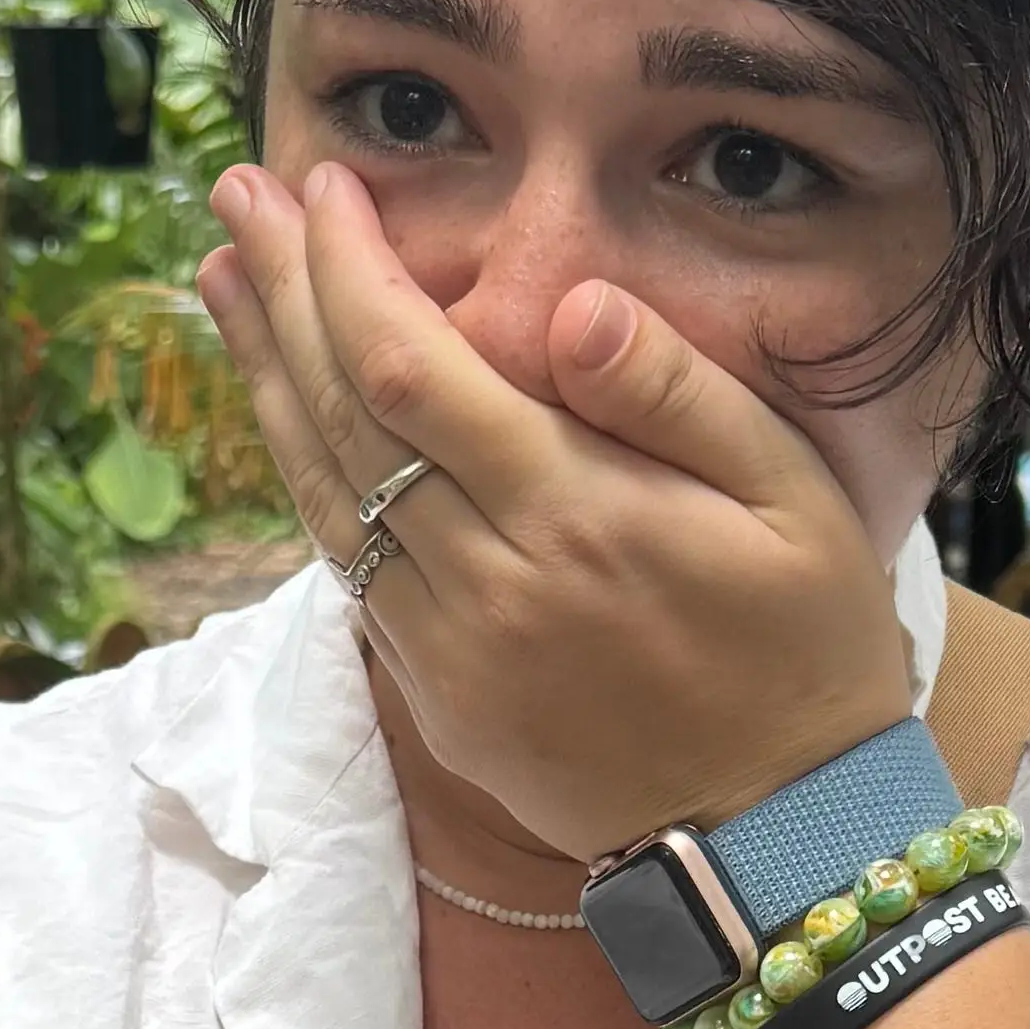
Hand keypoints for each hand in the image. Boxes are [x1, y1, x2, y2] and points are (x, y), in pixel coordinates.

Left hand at [198, 159, 911, 861]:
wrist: (777, 841)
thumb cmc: (806, 650)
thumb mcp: (793, 502)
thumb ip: (678, 396)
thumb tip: (577, 302)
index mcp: (574, 513)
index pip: (412, 369)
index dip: (350, 274)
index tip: (324, 188)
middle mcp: (486, 579)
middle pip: (343, 416)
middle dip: (284, 296)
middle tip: (240, 198)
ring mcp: (446, 648)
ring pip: (323, 491)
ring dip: (267, 377)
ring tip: (224, 277)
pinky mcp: (435, 697)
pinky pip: (347, 565)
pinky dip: (305, 472)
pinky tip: (287, 409)